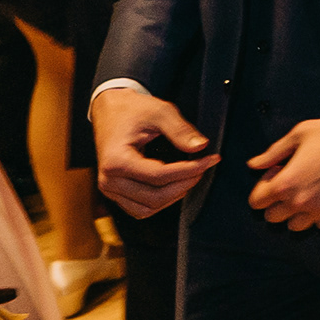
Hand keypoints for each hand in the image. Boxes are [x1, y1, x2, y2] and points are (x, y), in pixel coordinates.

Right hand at [93, 85, 216, 217]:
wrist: (109, 110)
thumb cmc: (131, 110)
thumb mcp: (159, 111)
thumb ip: (180, 130)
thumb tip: (201, 147)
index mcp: (116, 161)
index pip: (159, 176)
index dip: (189, 170)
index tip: (211, 160)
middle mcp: (108, 180)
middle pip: (154, 197)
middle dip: (185, 184)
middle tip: (203, 167)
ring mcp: (109, 189)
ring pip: (148, 208)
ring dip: (174, 196)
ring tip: (191, 176)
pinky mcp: (114, 193)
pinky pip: (140, 209)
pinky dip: (161, 202)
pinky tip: (175, 185)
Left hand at [247, 110, 319, 230]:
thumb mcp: (299, 134)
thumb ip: (272, 153)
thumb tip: (254, 164)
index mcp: (286, 183)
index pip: (256, 202)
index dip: (263, 186)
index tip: (276, 174)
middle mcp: (301, 202)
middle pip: (272, 218)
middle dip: (276, 202)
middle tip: (292, 183)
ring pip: (295, 227)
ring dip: (297, 213)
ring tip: (308, 192)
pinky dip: (319, 215)